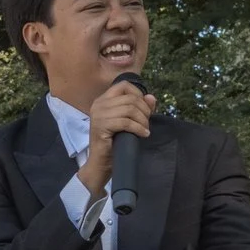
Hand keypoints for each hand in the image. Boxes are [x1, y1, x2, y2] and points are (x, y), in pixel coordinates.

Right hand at [76, 83, 155, 198]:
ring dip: (142, 120)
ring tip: (145, 130)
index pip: (124, 85)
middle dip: (144, 111)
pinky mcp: (101, 126)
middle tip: (147, 123)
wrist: (101, 163)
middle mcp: (99, 104)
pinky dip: (138, 128)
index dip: (138, 94)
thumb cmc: (114, 142)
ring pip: (129, 109)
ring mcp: (98, 115)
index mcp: (103, 100)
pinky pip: (126, 122)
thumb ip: (140, 107)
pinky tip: (143, 134)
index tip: (144, 109)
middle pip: (130, 98)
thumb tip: (151, 97)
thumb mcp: (128, 121)